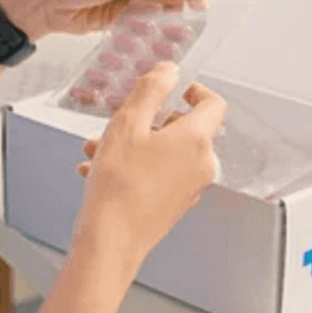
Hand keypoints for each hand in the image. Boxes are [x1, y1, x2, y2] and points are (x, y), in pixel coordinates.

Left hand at [0, 0, 205, 40]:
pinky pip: (146, 21)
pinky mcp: (123, 12)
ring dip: (169, 19)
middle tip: (190, 23)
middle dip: (181, 4)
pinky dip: (153, 30)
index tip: (197, 5)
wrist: (38, 2)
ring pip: (161, 6)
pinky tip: (159, 39)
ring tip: (179, 35)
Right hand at [70, 62, 226, 271]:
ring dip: (133, 144)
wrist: (111, 241)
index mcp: (196, 140)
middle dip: (148, 121)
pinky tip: (99, 170)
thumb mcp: (127, 124)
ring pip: (165, 152)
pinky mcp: (175, 204)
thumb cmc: (118, 186)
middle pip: (183, 128)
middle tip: (119, 121)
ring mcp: (190, 187)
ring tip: (98, 148)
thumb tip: (170, 71)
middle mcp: (201, 164)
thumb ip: (151, 90)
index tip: (175, 87)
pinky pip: (159, 174)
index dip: (195, 90)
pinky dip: (135, 166)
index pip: (214, 104)